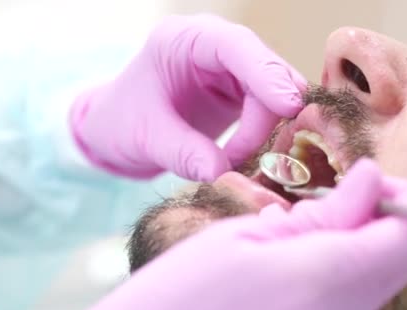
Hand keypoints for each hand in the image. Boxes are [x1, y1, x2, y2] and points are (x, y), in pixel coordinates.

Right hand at [30, 159, 406, 309]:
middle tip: (312, 213)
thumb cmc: (177, 297)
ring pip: (372, 285)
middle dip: (370, 225)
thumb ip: (322, 214)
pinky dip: (326, 289)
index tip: (367, 188)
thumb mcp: (243, 237)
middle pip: (401, 260)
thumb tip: (372, 179)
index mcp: (328, 280)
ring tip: (279, 256)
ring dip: (343, 257)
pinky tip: (276, 289)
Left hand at [70, 14, 305, 180]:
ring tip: (240, 161)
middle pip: (264, 68)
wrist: (116, 130)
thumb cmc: (122, 123)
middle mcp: (213, 46)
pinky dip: (265, 134)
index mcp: (183, 40)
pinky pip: (267, 109)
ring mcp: (230, 68)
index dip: (266, 74)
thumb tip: (222, 173)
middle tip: (271, 154)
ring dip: (269, 128)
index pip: (235, 46)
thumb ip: (183, 153)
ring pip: (273, 90)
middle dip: (272, 110)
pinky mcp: (239, 91)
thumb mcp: (146, 138)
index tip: (289, 106)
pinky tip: (248, 157)